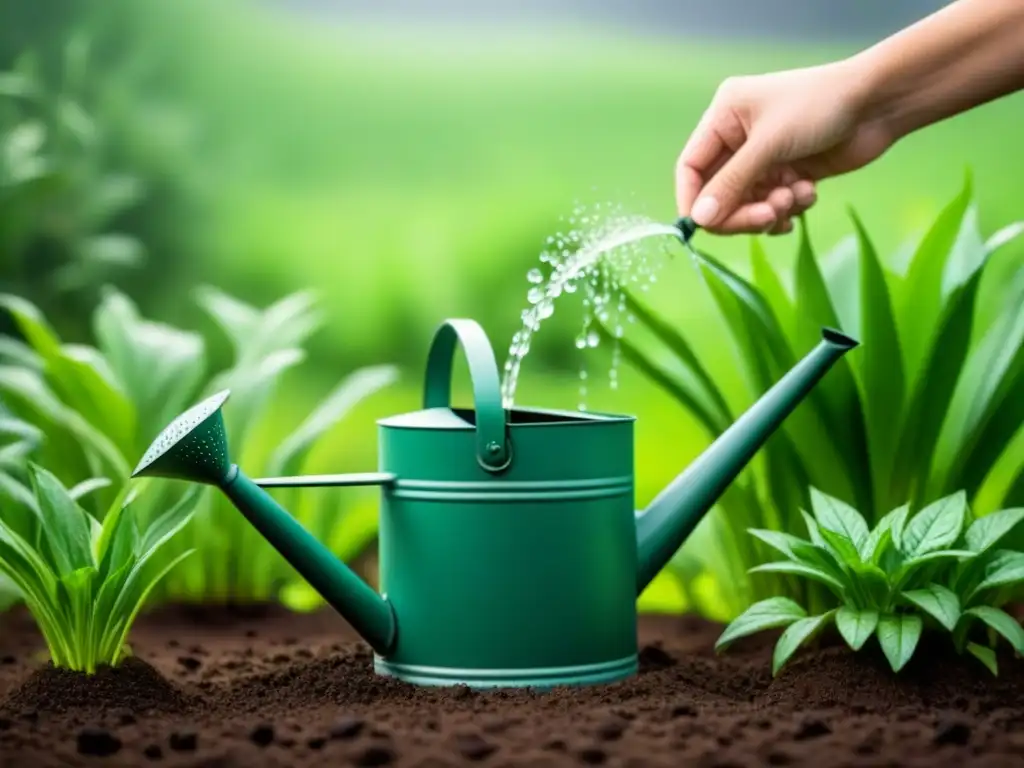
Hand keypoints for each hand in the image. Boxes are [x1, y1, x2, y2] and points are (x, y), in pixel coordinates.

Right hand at [675, 59, 894, 234]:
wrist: (879, 103)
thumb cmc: (820, 107)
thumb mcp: (769, 144)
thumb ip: (732, 184)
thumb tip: (699, 220)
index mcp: (724, 118)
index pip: (691, 168)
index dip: (694, 200)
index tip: (703, 226)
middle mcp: (739, 139)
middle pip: (719, 194)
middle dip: (741, 211)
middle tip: (766, 218)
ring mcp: (765, 158)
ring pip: (747, 205)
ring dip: (769, 211)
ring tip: (795, 198)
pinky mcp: (789, 174)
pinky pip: (773, 206)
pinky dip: (789, 209)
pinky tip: (808, 194)